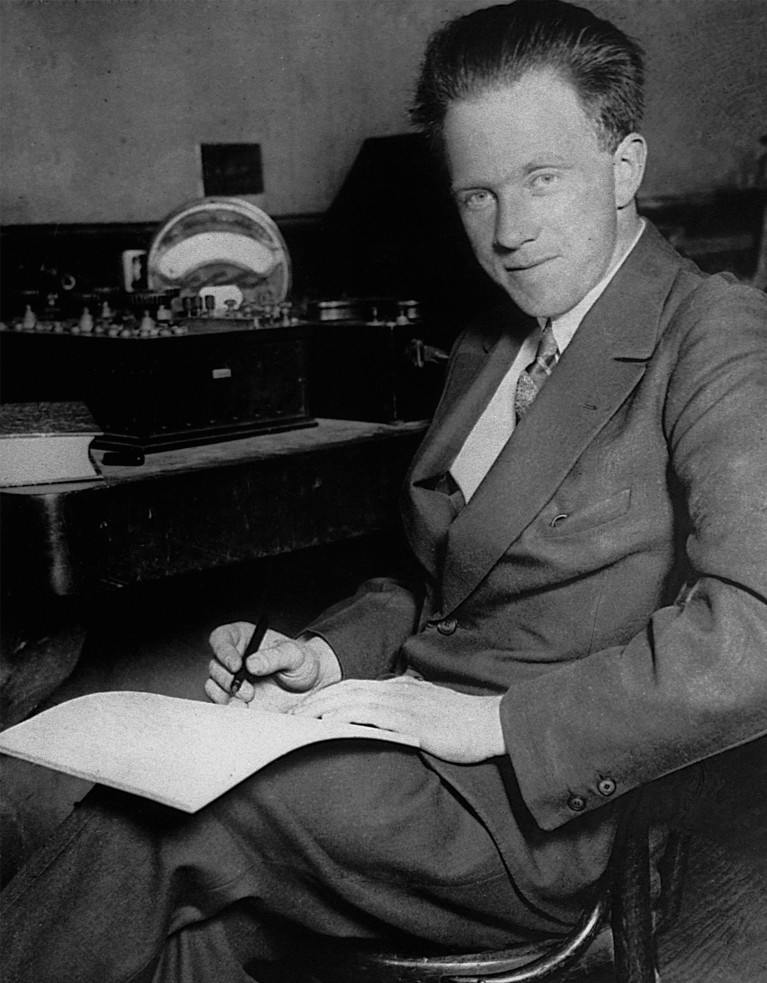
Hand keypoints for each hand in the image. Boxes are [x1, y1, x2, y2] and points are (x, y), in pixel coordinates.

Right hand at [205, 623, 340, 710]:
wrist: (309, 687)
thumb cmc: (301, 662)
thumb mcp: (294, 654)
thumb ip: (274, 657)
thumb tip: (251, 663)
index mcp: (243, 638)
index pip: (221, 638)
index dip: (224, 651)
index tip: (236, 666)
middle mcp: (233, 658)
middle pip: (214, 665)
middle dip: (228, 679)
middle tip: (249, 690)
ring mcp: (232, 679)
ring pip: (213, 686)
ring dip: (227, 695)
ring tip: (250, 698)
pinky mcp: (235, 699)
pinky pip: (222, 704)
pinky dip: (230, 708)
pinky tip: (246, 709)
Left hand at [291, 675, 504, 763]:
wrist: (489, 723)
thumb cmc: (460, 722)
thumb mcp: (426, 709)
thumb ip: (404, 709)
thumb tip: (382, 721)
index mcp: (398, 687)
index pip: (352, 687)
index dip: (325, 696)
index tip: (303, 709)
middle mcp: (396, 690)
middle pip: (345, 690)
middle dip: (315, 702)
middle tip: (290, 717)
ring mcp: (403, 704)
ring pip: (353, 701)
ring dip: (324, 710)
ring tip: (300, 723)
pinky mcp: (410, 722)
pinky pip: (372, 718)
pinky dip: (347, 720)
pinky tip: (330, 728)